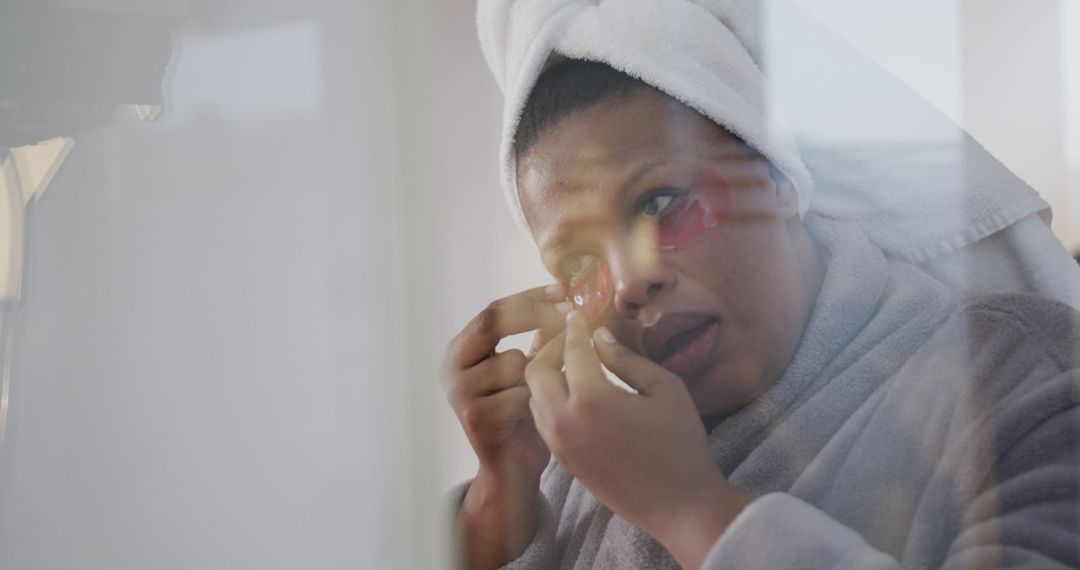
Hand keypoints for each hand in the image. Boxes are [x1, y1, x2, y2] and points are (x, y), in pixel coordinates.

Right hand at [442, 284, 567, 482]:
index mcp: (460, 350)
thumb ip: (539, 337)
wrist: (511, 472)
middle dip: (536, 314)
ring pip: (512, 360)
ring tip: (549, 390)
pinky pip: (520, 394)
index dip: (531, 296)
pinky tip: (541, 414)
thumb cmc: (524, 414)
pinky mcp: (475, 419)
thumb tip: (567, 299)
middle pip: (493, 322)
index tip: (565, 291)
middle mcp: (450, 368)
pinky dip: (539, 400)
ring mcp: (459, 394)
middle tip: (570, 314)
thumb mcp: (530, 369)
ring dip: (541, 370)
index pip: (494, 309)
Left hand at [525, 311, 749, 568]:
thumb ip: (626, 359)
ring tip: (568, 360)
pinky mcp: (562, 461)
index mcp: (591, 399)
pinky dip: (548, 398)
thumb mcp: (664, 389)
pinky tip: (571, 391)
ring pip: (533, 396)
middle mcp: (564, 421)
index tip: (578, 314)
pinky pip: (542, 419)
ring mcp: (559, 444)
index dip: (575, 328)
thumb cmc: (680, 444)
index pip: (571, 349)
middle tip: (569, 336)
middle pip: (537, 370)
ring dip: (545, 373)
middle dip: (549, 347)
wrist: (679, 505)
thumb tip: (599, 336)